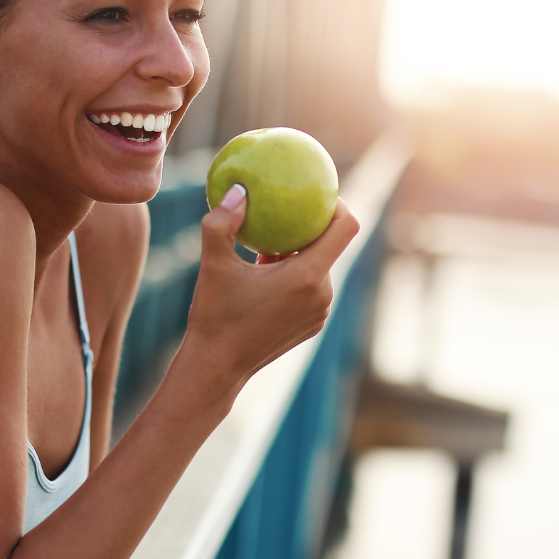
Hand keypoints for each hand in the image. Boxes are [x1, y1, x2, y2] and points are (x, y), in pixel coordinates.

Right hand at [185, 184, 359, 382]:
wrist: (217, 368)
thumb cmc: (215, 315)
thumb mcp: (213, 264)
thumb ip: (222, 222)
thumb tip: (240, 190)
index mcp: (307, 276)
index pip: (346, 227)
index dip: (337, 204)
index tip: (315, 194)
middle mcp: (322, 294)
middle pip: (330, 247)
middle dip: (308, 229)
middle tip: (280, 215)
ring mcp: (320, 313)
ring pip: (318, 268)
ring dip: (298, 254)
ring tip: (265, 249)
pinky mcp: (312, 326)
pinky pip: (311, 290)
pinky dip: (294, 277)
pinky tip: (264, 276)